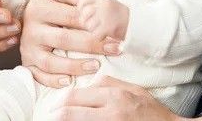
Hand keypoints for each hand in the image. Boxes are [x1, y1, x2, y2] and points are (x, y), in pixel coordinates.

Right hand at [20, 0, 121, 87]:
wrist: (28, 16)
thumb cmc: (53, 5)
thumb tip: (95, 1)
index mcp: (40, 7)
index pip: (71, 16)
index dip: (95, 23)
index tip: (114, 31)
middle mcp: (31, 28)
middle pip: (64, 39)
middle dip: (93, 45)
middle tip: (115, 49)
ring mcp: (28, 48)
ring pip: (51, 62)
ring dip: (75, 66)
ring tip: (97, 66)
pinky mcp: (27, 63)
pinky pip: (39, 76)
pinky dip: (53, 80)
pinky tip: (70, 81)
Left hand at [54, 75, 181, 120]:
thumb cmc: (151, 112)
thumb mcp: (132, 90)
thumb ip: (109, 84)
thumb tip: (88, 85)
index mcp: (113, 96)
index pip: (75, 97)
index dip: (60, 104)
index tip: (53, 108)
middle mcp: (110, 112)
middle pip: (71, 113)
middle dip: (56, 116)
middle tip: (50, 117)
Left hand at [77, 0, 128, 40]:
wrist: (140, 24)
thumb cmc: (122, 17)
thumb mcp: (109, 5)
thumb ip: (95, 4)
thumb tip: (79, 9)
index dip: (81, 7)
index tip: (84, 13)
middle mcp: (104, 4)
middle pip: (83, 14)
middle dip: (85, 22)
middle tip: (94, 25)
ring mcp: (106, 14)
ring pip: (88, 25)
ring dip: (93, 31)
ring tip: (102, 30)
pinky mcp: (109, 26)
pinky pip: (95, 35)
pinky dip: (99, 37)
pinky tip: (105, 36)